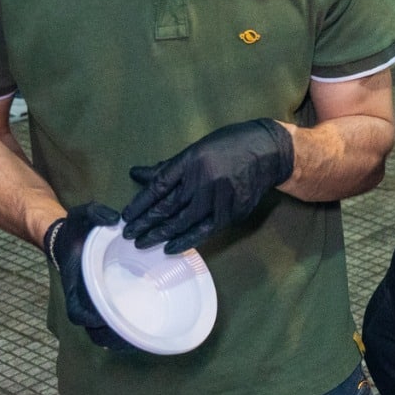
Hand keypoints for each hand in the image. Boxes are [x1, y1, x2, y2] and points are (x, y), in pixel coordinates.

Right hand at [43, 200, 141, 349]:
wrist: (68, 237)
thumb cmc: (76, 228)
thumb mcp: (82, 213)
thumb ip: (96, 212)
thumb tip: (115, 219)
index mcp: (75, 282)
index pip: (76, 311)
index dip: (89, 319)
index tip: (104, 320)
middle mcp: (82, 297)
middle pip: (92, 329)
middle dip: (110, 337)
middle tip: (133, 338)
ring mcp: (91, 303)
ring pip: (102, 332)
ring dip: (118, 340)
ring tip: (142, 341)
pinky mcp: (101, 303)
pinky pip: (109, 324)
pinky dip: (122, 332)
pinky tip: (141, 334)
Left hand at [122, 119, 294, 254]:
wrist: (268, 151)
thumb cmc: (227, 147)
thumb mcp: (195, 150)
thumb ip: (167, 168)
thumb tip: (136, 174)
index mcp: (190, 160)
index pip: (158, 186)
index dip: (139, 204)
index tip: (125, 217)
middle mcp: (203, 179)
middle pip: (167, 206)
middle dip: (145, 223)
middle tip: (128, 235)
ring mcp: (219, 197)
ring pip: (183, 221)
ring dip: (160, 234)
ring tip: (143, 243)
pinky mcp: (233, 211)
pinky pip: (205, 230)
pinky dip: (186, 240)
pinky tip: (170, 248)